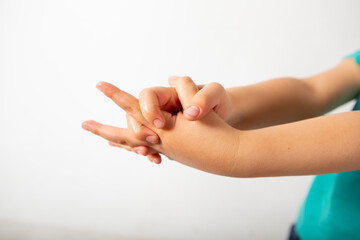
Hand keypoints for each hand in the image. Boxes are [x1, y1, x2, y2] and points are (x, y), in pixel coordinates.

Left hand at [82, 80, 239, 175]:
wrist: (229, 156)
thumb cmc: (217, 130)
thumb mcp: (204, 103)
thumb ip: (187, 89)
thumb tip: (173, 79)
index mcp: (162, 128)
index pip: (134, 107)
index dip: (116, 95)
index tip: (99, 85)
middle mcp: (159, 141)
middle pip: (125, 134)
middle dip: (105, 129)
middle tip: (84, 125)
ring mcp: (165, 150)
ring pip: (134, 144)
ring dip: (118, 139)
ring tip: (104, 138)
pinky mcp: (173, 153)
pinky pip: (148, 149)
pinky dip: (136, 146)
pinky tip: (135, 147)